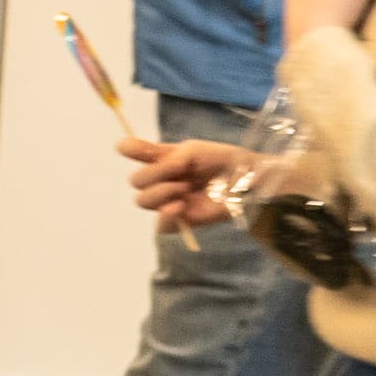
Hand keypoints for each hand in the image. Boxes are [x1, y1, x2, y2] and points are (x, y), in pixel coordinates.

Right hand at [122, 134, 250, 231]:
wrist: (248, 181)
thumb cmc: (222, 160)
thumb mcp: (192, 150)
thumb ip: (165, 155)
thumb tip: (141, 159)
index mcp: (161, 159)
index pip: (131, 150)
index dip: (128, 149)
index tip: (134, 150)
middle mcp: (161, 179)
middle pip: (135, 181)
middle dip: (152, 176)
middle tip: (180, 174)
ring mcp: (170, 200)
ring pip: (143, 201)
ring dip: (161, 193)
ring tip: (185, 190)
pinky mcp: (183, 221)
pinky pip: (161, 225)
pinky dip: (166, 215)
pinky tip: (180, 207)